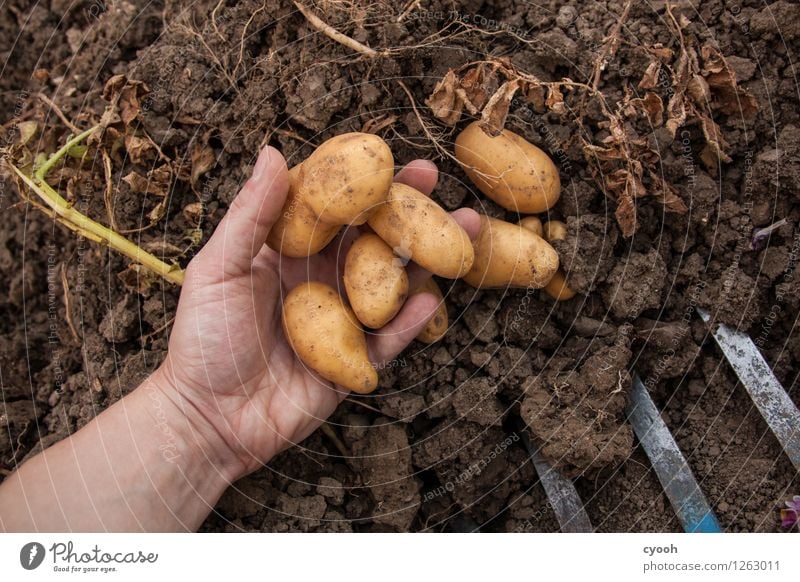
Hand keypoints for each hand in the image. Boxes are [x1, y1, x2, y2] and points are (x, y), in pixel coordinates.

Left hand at [154, 145, 479, 480]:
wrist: (209, 419)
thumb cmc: (203, 340)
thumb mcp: (217, 269)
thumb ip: (250, 214)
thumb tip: (273, 151)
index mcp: (286, 252)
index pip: (331, 207)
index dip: (362, 180)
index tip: (391, 157)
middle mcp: (318, 280)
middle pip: (370, 238)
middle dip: (407, 211)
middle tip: (440, 183)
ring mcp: (340, 320)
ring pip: (390, 284)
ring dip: (426, 258)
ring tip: (463, 230)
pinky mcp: (353, 362)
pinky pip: (388, 338)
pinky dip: (410, 321)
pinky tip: (430, 299)